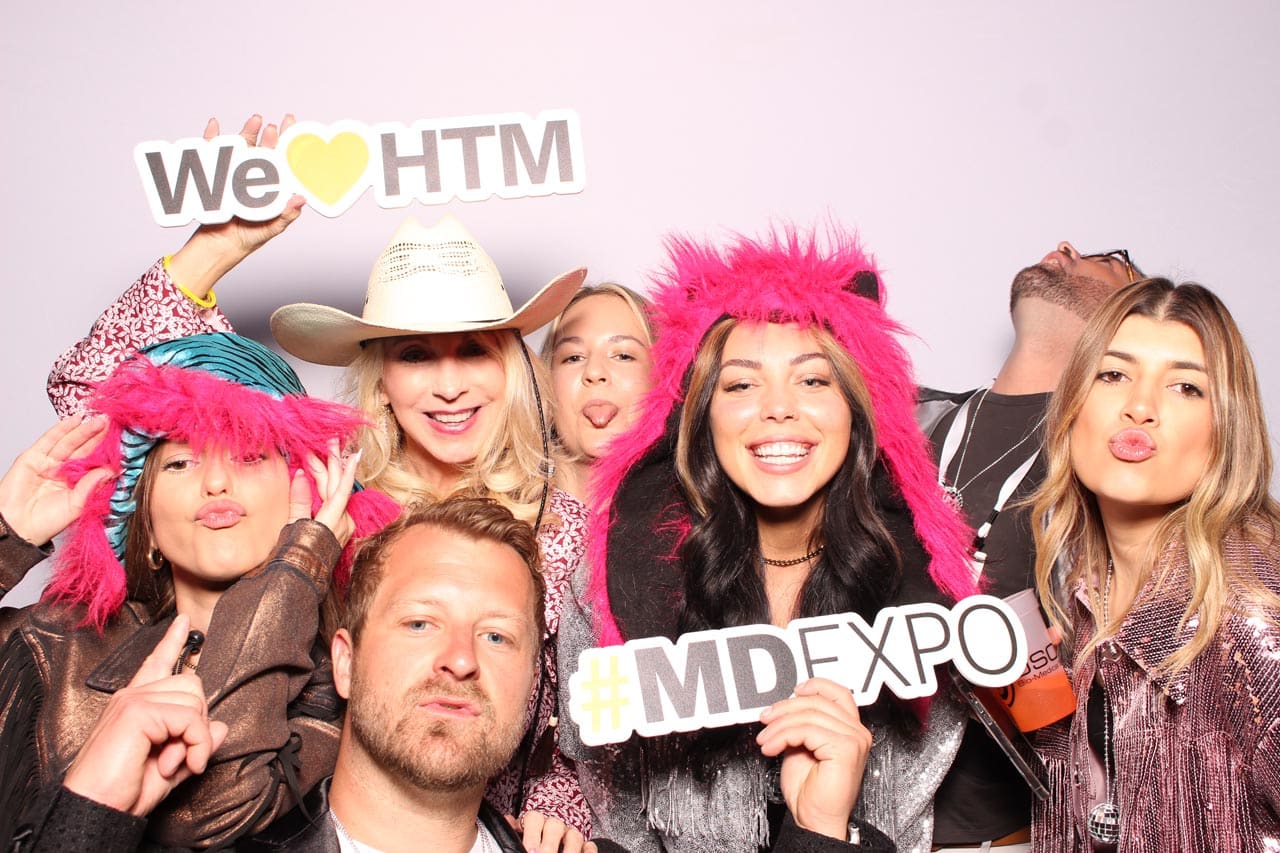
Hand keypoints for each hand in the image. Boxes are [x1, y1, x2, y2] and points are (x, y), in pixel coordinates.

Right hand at [0, 414, 109, 544]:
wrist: (18, 527)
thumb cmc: (45, 523)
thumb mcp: (76, 505)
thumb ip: (92, 486)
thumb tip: (110, 471)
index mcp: (75, 484)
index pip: (94, 463)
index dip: (106, 452)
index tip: (122, 440)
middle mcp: (63, 472)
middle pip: (83, 450)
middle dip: (97, 436)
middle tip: (113, 423)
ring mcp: (48, 464)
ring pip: (70, 442)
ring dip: (84, 430)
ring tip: (101, 419)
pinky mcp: (33, 458)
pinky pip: (50, 440)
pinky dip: (62, 429)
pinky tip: (76, 419)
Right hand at [62, 615, 228, 816]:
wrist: (94, 809)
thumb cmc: (124, 791)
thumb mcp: (170, 767)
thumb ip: (195, 744)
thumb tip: (222, 726)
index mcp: (136, 703)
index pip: (157, 663)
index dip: (173, 642)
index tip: (184, 621)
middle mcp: (133, 695)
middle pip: (192, 684)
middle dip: (197, 723)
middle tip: (180, 757)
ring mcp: (133, 699)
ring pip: (195, 702)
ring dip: (195, 741)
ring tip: (171, 764)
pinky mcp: (137, 711)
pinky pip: (189, 718)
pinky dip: (193, 745)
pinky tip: (175, 766)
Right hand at [166, 114, 305, 297]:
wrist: (219, 246)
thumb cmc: (249, 238)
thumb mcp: (272, 228)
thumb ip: (286, 214)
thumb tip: (301, 198)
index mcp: (271, 187)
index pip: (283, 161)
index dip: (289, 144)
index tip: (294, 127)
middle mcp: (254, 177)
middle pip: (264, 151)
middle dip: (270, 136)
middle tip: (275, 126)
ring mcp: (234, 173)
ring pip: (241, 148)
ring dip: (247, 132)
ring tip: (255, 120)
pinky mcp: (214, 175)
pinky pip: (211, 153)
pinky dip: (212, 138)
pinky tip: (215, 125)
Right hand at [289, 440, 359, 545]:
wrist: (298, 579)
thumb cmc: (294, 555)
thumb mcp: (294, 526)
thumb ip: (299, 500)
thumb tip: (301, 475)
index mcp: (333, 521)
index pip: (341, 489)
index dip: (346, 469)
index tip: (353, 453)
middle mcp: (342, 522)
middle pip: (335, 486)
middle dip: (330, 463)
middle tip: (329, 441)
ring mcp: (341, 525)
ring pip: (333, 492)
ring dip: (324, 472)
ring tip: (318, 452)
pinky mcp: (337, 528)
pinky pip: (332, 501)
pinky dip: (324, 487)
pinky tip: (319, 474)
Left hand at [518, 810, 588, 852]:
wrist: (548, 831)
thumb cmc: (533, 836)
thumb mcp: (521, 831)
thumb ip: (513, 828)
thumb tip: (506, 820)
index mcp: (537, 820)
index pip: (534, 819)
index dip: (532, 834)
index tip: (528, 850)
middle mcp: (555, 824)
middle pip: (555, 827)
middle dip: (549, 844)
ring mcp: (571, 833)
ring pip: (574, 836)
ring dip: (569, 850)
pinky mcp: (584, 845)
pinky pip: (590, 847)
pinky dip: (588, 852)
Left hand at [757, 678, 871, 840]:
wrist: (815, 819)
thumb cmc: (811, 791)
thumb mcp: (802, 747)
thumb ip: (801, 724)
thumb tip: (784, 707)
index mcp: (851, 729)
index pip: (838, 693)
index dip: (815, 686)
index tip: (793, 691)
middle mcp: (857, 732)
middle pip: (817, 702)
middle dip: (784, 709)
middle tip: (765, 720)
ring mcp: (854, 739)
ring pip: (808, 715)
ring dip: (779, 726)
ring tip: (765, 740)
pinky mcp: (845, 748)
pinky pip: (806, 730)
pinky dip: (783, 736)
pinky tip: (772, 747)